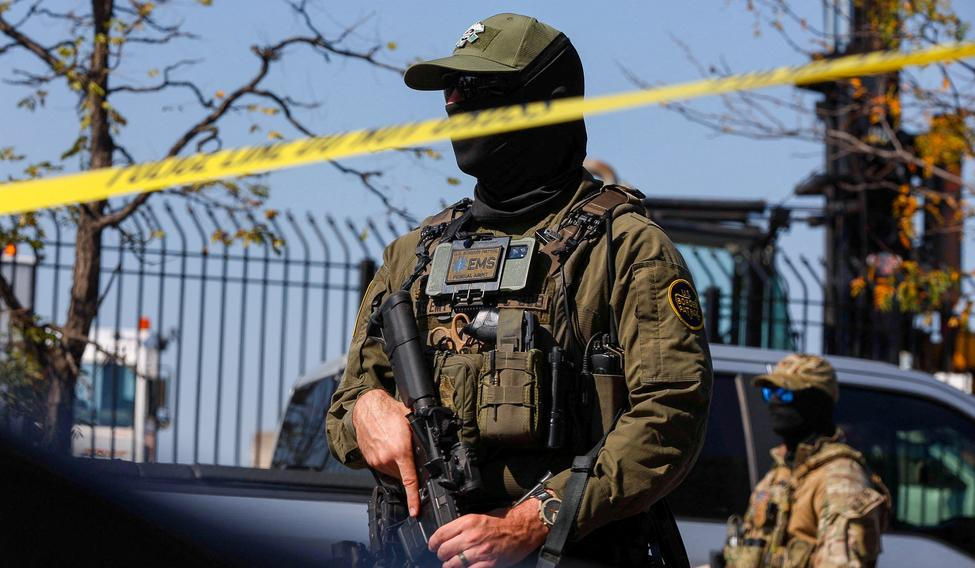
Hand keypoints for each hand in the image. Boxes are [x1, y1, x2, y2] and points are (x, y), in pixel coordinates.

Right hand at [351, 388, 419, 515]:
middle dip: (408, 469)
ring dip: (397, 465)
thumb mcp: (411, 423)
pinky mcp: (369, 460)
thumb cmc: (389, 412)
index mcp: (400, 451)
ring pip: (392, 472)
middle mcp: (387, 459)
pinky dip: (388, 462)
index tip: (415, 511)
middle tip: (408, 452)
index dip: (414, 498)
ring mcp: (376, 461)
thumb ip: (420, 441)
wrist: (366, 408)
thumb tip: (430, 455)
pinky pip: (383, 467)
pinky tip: (388, 447)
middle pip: (402, 476)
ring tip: (396, 445)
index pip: (410, 481)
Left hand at [429, 499, 548, 567]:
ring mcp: (479, 551)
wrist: (522, 528)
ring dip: (449, 565)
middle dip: (441, 555)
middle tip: (443, 556)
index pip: (440, 534)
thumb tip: (447, 536)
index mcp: (468, 522)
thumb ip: (462, 526)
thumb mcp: (479, 516)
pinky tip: (463, 567)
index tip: (432, 546)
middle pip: (444, 551)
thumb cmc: (503, 521)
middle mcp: (471, 536)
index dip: (433, 543)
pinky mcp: (488, 563)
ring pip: (452, 564)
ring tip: (451, 564)